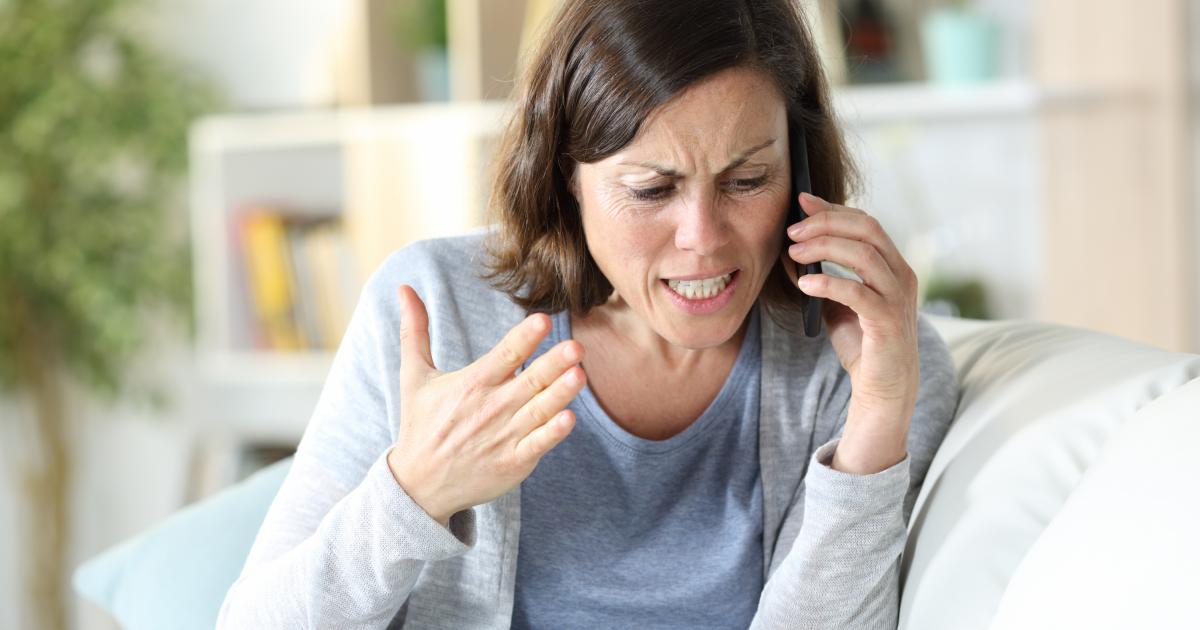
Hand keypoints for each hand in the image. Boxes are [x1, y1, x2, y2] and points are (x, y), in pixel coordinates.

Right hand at [387, 285, 585, 525]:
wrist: (419, 485)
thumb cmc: (422, 424)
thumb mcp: (414, 376)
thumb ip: (415, 331)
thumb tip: (404, 288)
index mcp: (472, 383)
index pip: (504, 355)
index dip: (524, 337)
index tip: (543, 320)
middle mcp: (491, 408)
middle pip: (528, 381)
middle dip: (553, 363)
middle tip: (576, 347)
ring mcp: (504, 437)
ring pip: (539, 410)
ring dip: (560, 393)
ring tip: (580, 374)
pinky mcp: (513, 462)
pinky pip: (537, 445)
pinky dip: (552, 433)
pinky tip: (570, 419)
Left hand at [781, 193, 920, 468]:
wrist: (882, 387)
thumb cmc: (861, 341)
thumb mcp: (836, 301)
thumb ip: (821, 274)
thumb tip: (789, 248)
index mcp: (892, 265)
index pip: (865, 222)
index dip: (833, 209)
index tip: (801, 201)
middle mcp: (901, 275)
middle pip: (867, 230)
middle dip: (826, 224)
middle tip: (791, 230)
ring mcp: (898, 298)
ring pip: (865, 256)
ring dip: (825, 248)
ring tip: (793, 252)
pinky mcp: (888, 322)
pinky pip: (859, 294)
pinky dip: (830, 284)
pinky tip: (804, 284)